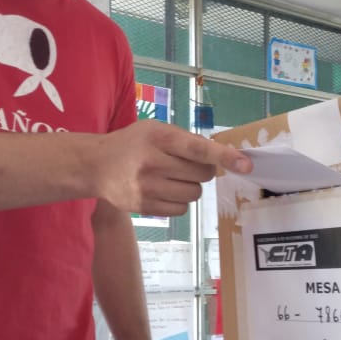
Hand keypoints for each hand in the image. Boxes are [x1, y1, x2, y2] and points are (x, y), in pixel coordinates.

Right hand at [94, 121, 251, 217]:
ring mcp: (148, 188)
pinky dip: (180, 201)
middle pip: (202, 174)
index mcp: (158, 137)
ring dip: (191, 186)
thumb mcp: (155, 130)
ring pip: (194, 194)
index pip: (198, 149)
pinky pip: (181, 209)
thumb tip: (220, 156)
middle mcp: (152, 163)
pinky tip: (165, 190)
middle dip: (203, 170)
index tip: (245, 164)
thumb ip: (185, 140)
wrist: (95, 165)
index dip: (225, 156)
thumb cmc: (132, 143)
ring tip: (173, 177)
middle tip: (187, 164)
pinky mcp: (145, 207)